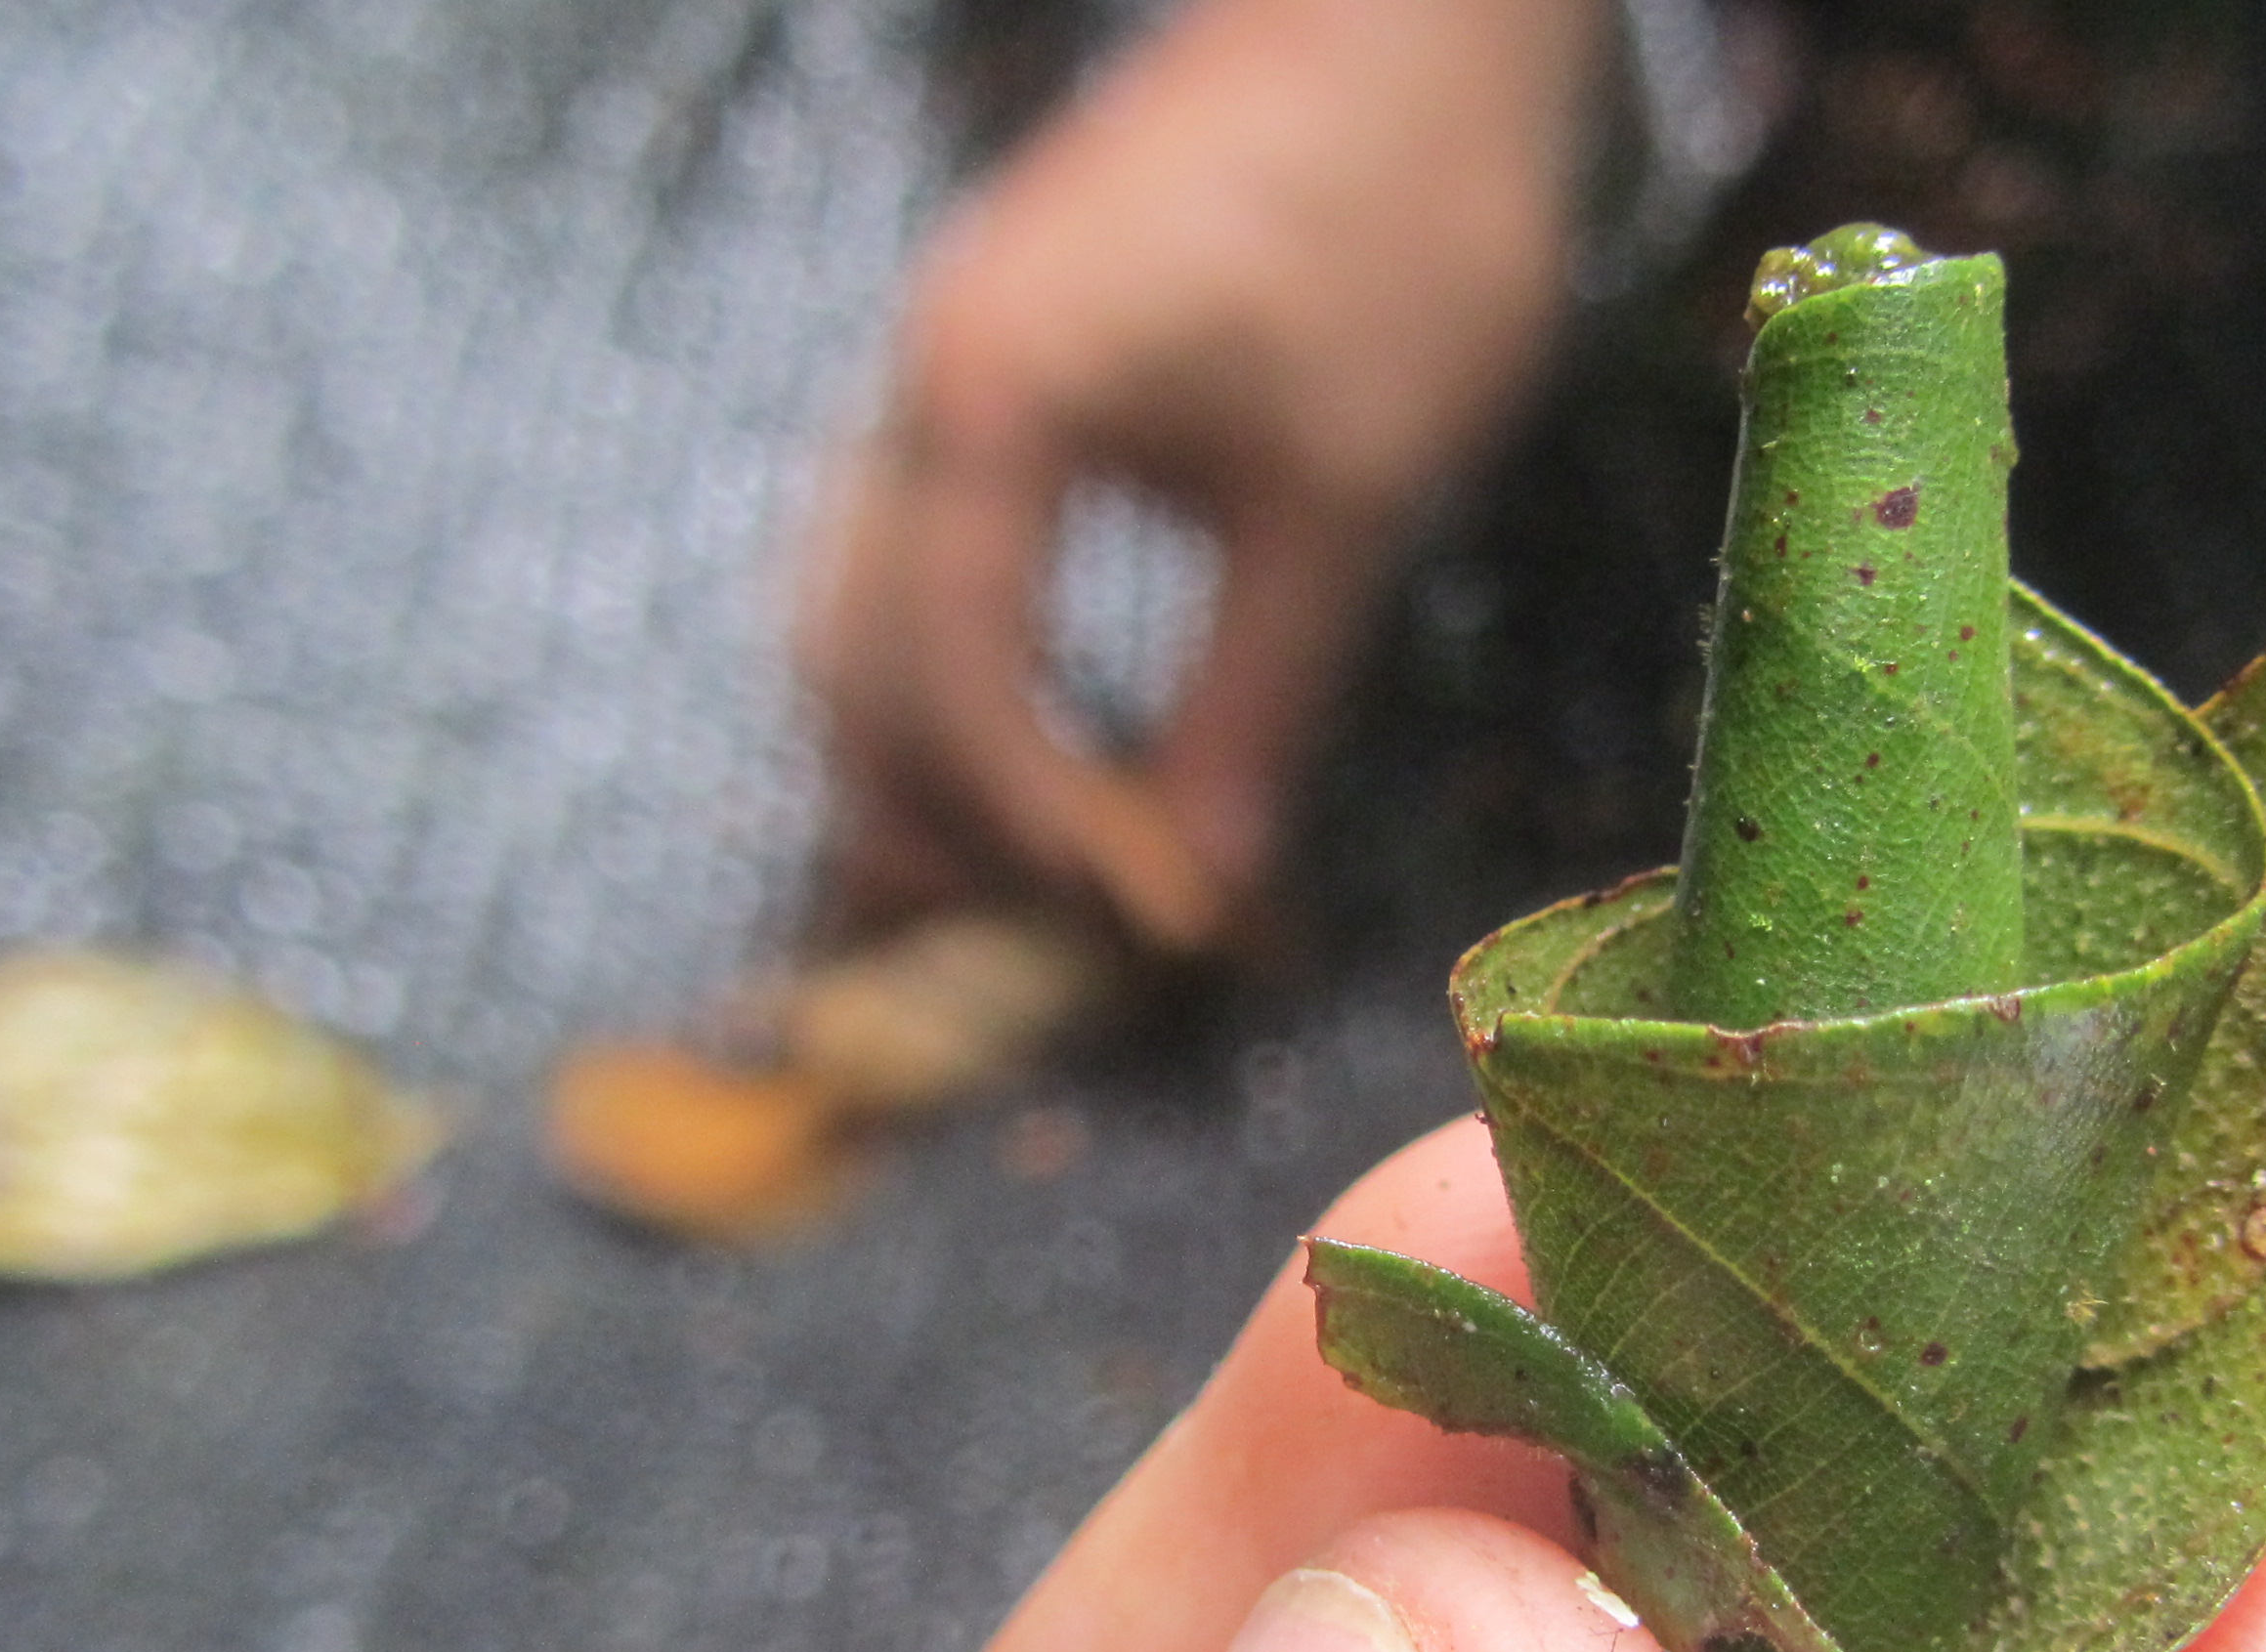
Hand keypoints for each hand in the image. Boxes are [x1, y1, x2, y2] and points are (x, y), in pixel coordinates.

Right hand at [803, 0, 1608, 952]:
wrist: (1411, 9)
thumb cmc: (1400, 215)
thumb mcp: (1348, 493)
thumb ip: (1260, 695)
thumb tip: (1203, 878)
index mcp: (997, 400)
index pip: (950, 671)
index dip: (1024, 819)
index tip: (1119, 914)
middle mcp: (932, 373)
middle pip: (854, 647)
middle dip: (926, 808)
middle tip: (1021, 945)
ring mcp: (950, 348)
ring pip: (861, 592)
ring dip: (922, 739)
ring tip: (1015, 868)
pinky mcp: (997, 339)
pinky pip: (917, 530)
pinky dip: (952, 650)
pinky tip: (1035, 725)